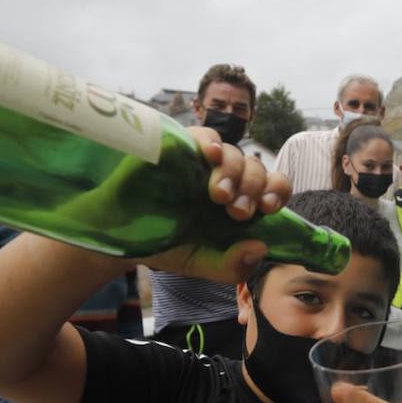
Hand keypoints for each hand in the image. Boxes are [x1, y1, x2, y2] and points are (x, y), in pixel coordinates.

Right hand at [148, 126, 291, 281]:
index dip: (276, 192)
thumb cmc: (169, 246)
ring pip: (235, 154)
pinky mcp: (182, 147)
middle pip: (256, 170)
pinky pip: (205, 136)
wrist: (124, 236)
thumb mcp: (202, 264)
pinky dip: (212, 143)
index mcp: (240, 203)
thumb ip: (232, 266)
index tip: (267, 207)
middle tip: (237, 211)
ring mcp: (205, 162)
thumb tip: (260, 248)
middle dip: (252, 189)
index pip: (273, 187)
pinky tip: (211, 155)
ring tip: (219, 194)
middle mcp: (228, 179)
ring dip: (233, 172)